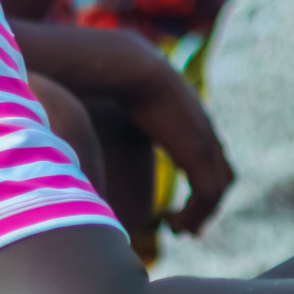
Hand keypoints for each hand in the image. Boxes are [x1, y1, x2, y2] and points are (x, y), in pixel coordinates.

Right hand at [8, 21, 233, 233]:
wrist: (125, 62)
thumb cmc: (110, 78)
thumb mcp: (115, 100)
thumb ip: (108, 115)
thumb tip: (71, 126)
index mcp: (188, 116)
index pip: (210, 154)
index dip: (200, 184)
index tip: (178, 209)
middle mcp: (203, 128)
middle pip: (222, 173)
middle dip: (205, 206)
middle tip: (182, 230)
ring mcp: (204, 138)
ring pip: (218, 186)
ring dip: (200, 214)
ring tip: (177, 231)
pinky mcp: (195, 149)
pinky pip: (205, 190)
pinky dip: (195, 212)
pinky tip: (171, 224)